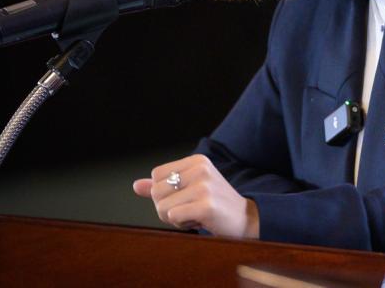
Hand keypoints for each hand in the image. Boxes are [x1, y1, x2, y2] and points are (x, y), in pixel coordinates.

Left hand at [132, 154, 259, 238]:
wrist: (247, 219)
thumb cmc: (216, 205)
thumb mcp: (190, 189)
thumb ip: (163, 186)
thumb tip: (137, 186)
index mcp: (197, 161)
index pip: (156, 175)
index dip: (165, 192)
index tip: (186, 197)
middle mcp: (201, 169)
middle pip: (156, 192)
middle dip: (167, 207)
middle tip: (190, 209)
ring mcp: (204, 187)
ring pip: (162, 207)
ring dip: (174, 218)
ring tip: (195, 214)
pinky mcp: (206, 205)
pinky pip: (173, 217)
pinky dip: (182, 224)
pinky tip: (199, 221)